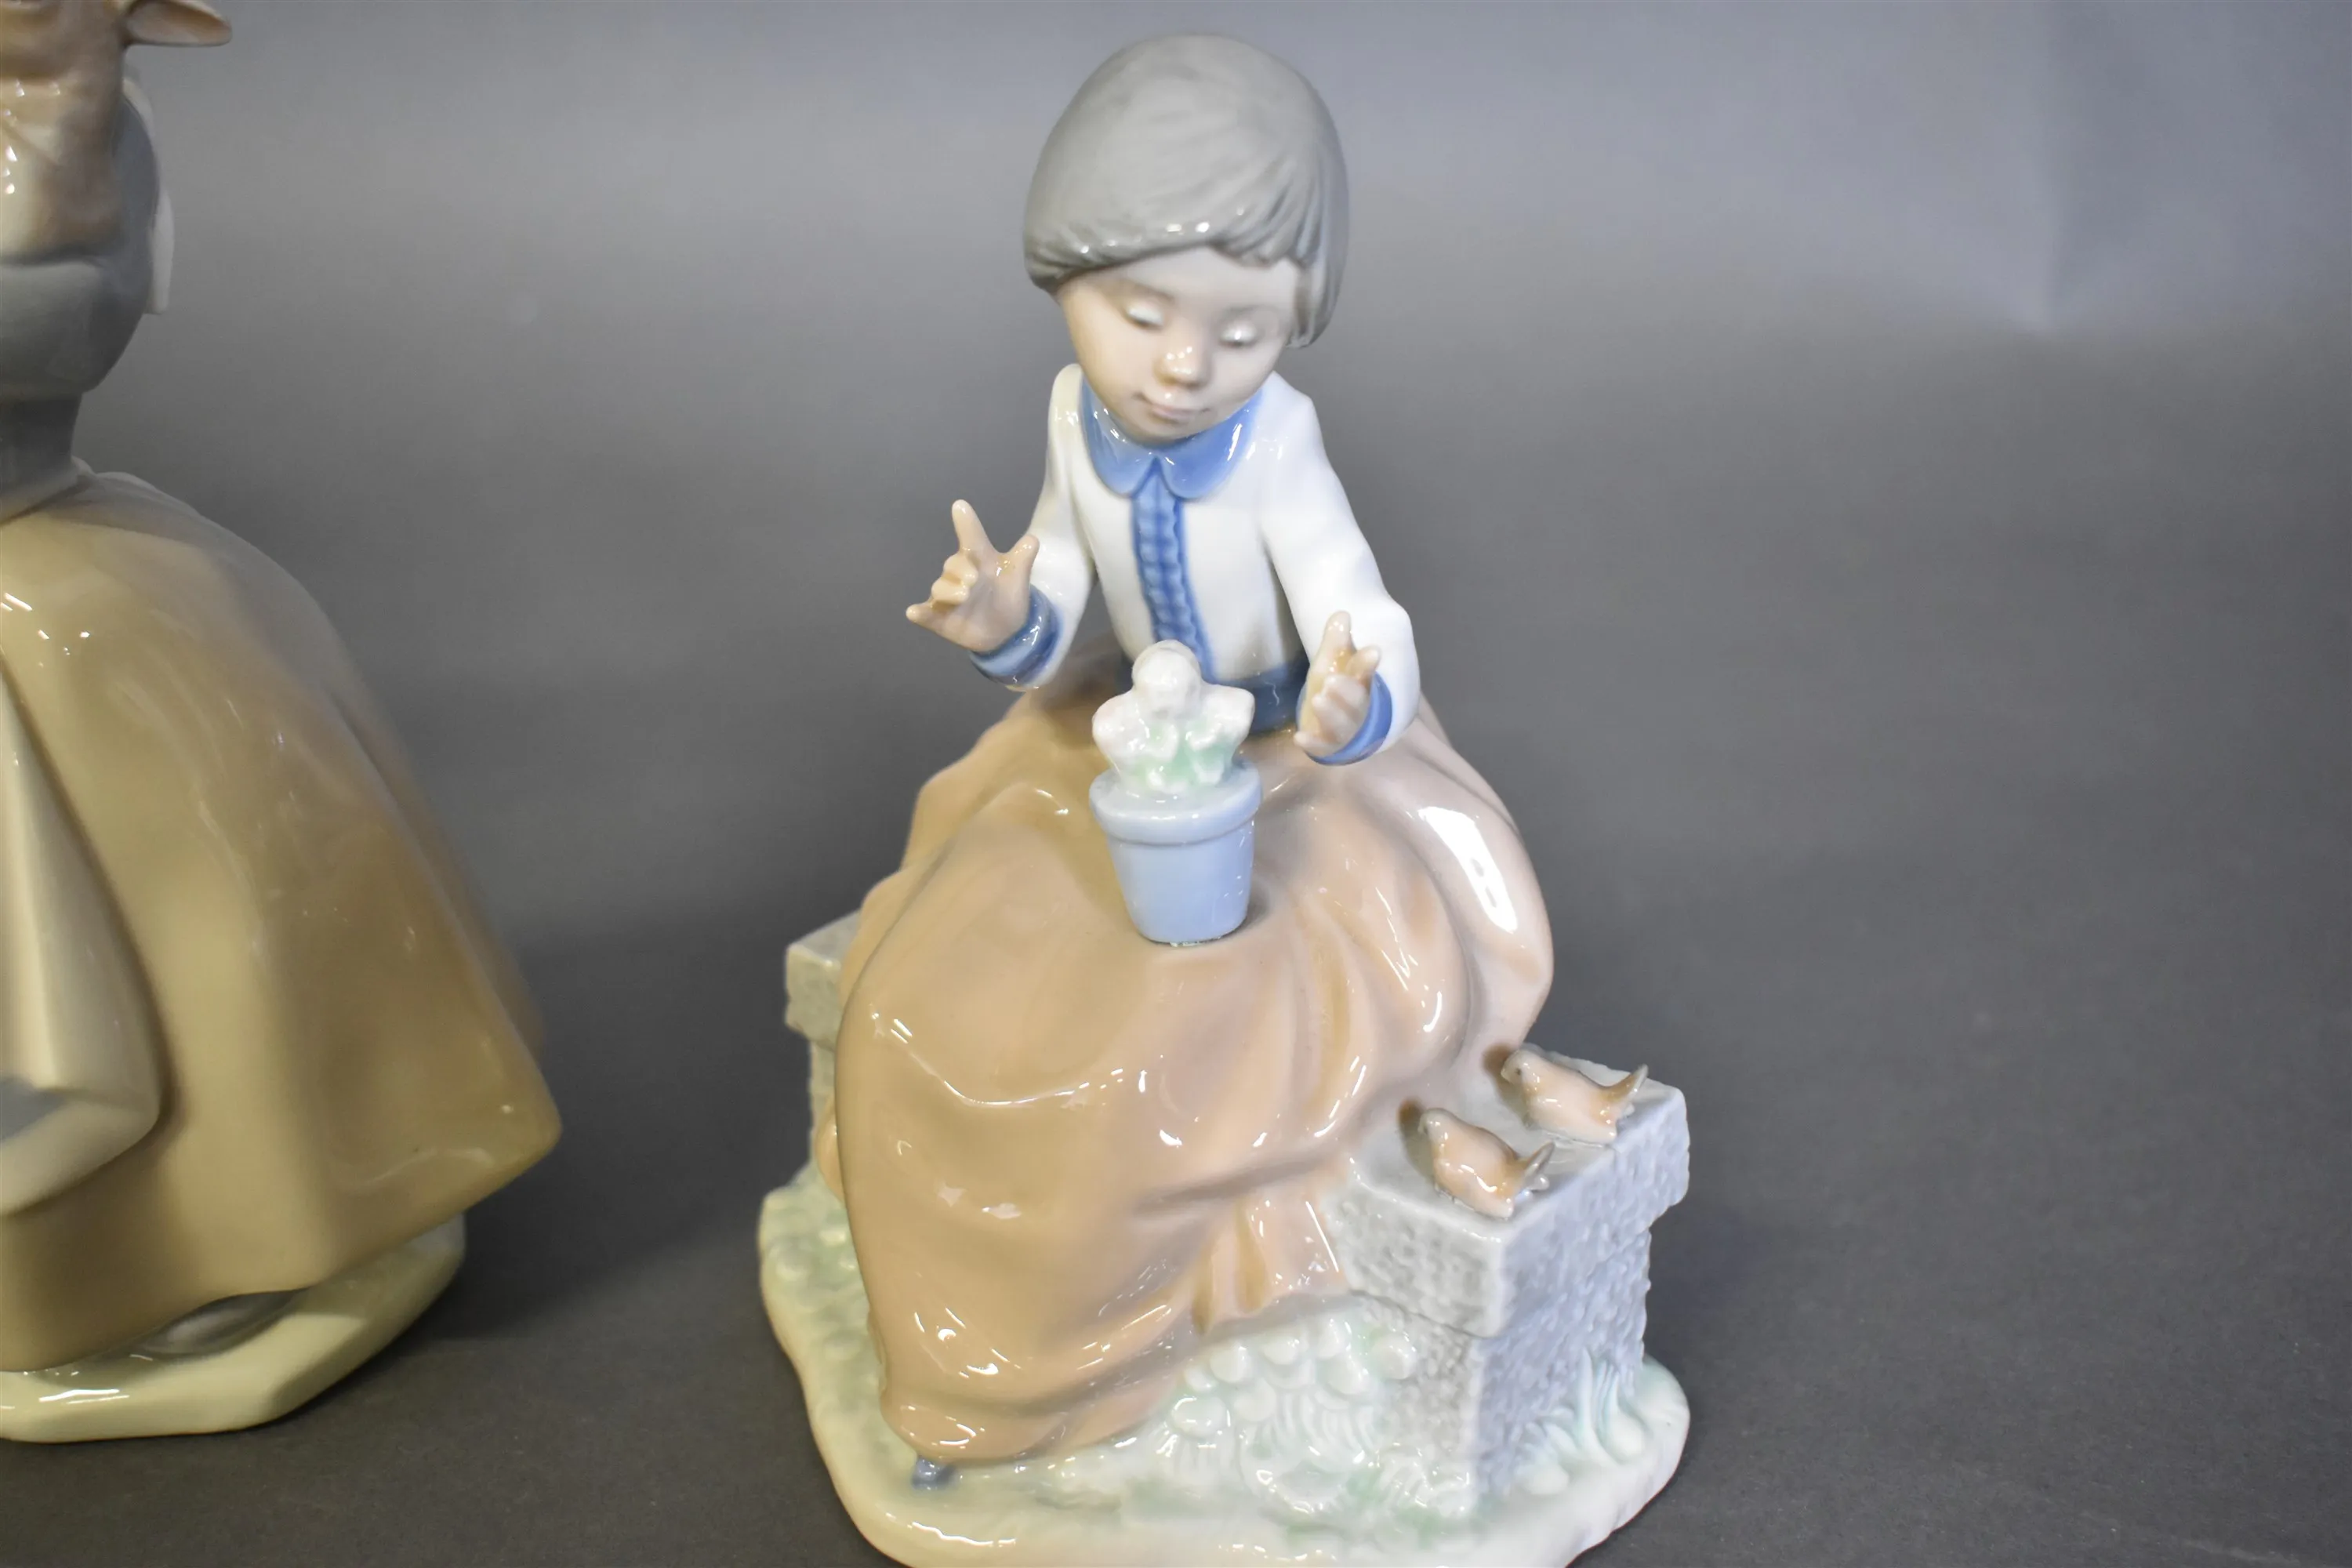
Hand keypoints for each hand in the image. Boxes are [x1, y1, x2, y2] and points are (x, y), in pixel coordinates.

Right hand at [905, 500, 1040, 651]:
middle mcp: (959, 575)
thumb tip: (1033, 540)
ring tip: (963, 596)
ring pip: (940, 588)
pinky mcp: (940, 618)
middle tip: (974, 579)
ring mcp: (947, 597)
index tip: (960, 505)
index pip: (972, 538)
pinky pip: (926, 614)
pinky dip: (921, 613)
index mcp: (978, 560)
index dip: (966, 523)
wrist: (1006, 630)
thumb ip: (1022, 560)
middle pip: (953, 565)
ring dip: (948, 591)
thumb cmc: (1007, 596)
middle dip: (960, 569)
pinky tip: (914, 613)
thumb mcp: (1017, 579)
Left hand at [1295, 611, 1380, 758]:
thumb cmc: (1338, 687)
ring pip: (1342, 725)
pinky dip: (1312, 743)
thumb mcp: (1333, 660)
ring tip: (1318, 699)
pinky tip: (1299, 737)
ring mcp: (1343, 729)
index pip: (1366, 672)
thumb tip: (1341, 613)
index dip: (1368, 663)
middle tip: (1331, 681)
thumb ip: (1336, 639)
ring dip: (1331, 713)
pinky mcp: (1327, 745)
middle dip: (1346, 691)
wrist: (1341, 726)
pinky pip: (1322, 747)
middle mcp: (1356, 708)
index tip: (1373, 651)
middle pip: (1357, 701)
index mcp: (1361, 683)